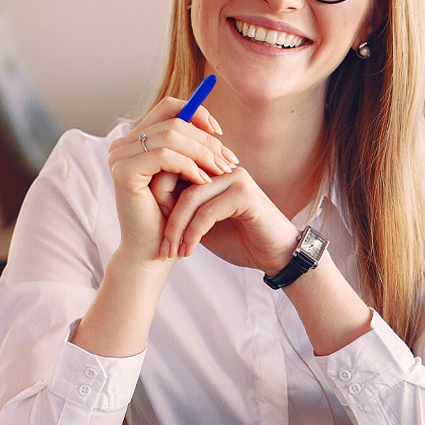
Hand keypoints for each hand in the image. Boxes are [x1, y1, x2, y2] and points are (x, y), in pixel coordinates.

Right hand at [107, 97, 237, 262]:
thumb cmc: (171, 216)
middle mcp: (122, 144)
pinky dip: (189, 166)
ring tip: (222, 172)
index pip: (168, 107)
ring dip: (203, 153)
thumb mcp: (184, 176)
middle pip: (174, 121)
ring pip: (172, 135)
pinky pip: (165, 155)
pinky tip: (204, 182)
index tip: (220, 133)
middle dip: (207, 140)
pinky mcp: (124, 172)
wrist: (153, 251)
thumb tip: (215, 127)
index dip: (197, 113)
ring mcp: (120, 157)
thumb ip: (191, 149)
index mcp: (135, 140)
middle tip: (230, 160)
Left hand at [160, 166, 301, 274]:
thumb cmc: (241, 240)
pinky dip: (193, 234)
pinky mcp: (244, 194)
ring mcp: (236, 178)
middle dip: (164, 216)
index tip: (153, 233)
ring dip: (176, 229)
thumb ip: (182, 210)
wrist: (277, 256)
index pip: (173, 171)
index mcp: (213, 170)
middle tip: (161, 246)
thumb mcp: (203, 224)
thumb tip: (148, 205)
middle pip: (177, 180)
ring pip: (190, 198)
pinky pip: (207, 212)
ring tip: (172, 252)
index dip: (157, 199)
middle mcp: (224, 168)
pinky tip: (189, 251)